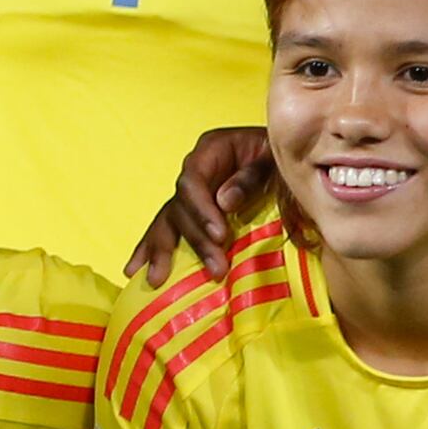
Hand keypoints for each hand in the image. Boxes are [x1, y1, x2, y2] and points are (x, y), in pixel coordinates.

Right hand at [128, 127, 274, 282]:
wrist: (292, 158)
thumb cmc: (284, 155)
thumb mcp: (273, 158)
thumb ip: (251, 176)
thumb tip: (224, 202)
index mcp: (211, 149)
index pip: (193, 180)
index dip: (201, 210)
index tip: (220, 235)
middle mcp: (196, 170)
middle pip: (180, 206)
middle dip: (195, 239)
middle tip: (216, 268)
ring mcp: (193, 193)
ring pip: (169, 220)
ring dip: (161, 250)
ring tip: (154, 279)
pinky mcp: (196, 213)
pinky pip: (171, 230)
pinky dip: (153, 249)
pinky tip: (135, 270)